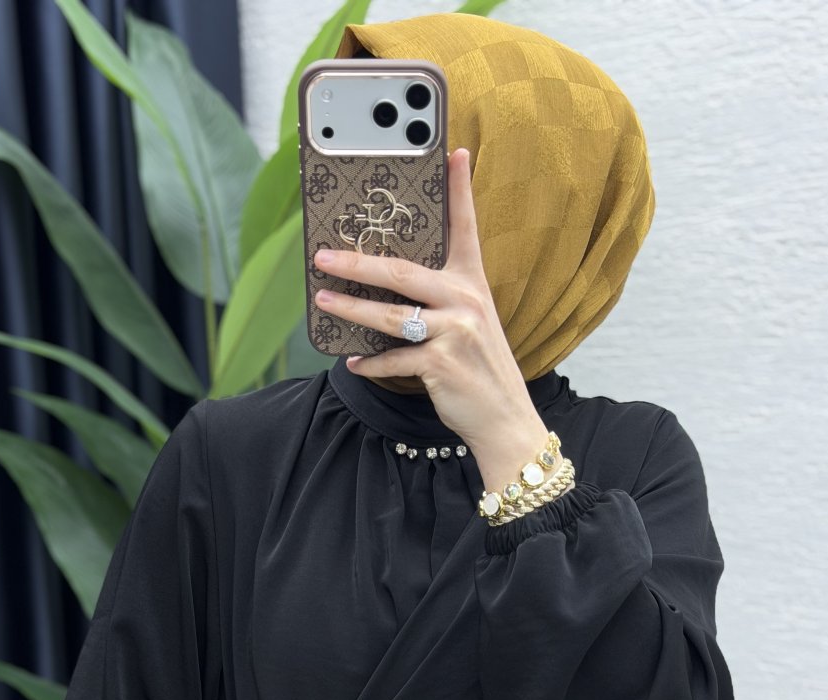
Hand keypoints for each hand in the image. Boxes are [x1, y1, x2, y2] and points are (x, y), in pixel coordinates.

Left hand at [311, 146, 549, 470]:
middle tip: (322, 255)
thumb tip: (386, 290)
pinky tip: (353, 361)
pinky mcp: (442, 364)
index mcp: (472, 283)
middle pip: (402, 272)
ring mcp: (455, 332)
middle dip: (357, 262)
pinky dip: (371, 364)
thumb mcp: (470, 325)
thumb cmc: (479, 369)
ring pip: (390, 315)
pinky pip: (394, 359)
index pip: (465, 227)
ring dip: (351, 309)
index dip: (459, 189)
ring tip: (323, 301)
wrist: (505, 419)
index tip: (452, 151)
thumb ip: (440, 301)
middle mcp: (465, 301)